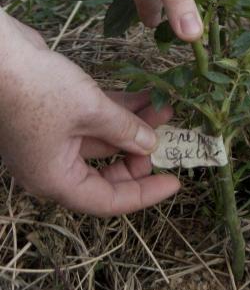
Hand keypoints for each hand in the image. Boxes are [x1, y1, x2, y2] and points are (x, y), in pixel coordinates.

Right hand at [0, 13, 179, 215]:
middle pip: (105, 173)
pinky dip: (117, 111)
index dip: (144, 193)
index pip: (106, 200)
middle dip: (140, 155)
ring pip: (102, 141)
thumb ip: (123, 130)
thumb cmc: (36, 89)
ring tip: (166, 108)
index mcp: (54, 179)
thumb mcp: (90, 110)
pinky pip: (93, 120)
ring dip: (133, 126)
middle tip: (169, 138)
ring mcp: (52, 139)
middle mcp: (52, 165)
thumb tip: (150, 145)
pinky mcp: (55, 114)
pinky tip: (144, 96)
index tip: (174, 181)